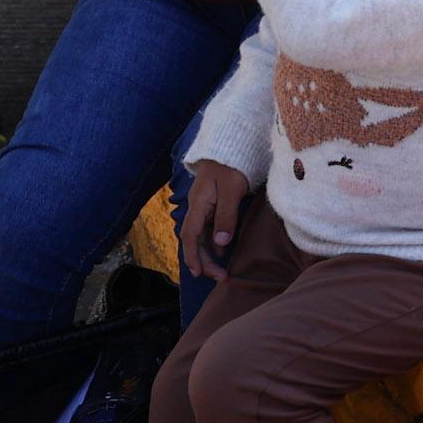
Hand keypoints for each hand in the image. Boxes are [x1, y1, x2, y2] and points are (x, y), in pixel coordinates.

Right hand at [181, 159, 251, 279]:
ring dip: (209, 254)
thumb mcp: (232, 189)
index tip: (199, 274)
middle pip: (195, 239)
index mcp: (198, 203)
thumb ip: (226, 215)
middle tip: (220, 278)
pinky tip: (221, 252)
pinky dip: (213, 243)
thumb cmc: (232, 164)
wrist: (231, 145)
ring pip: (201, 235)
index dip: (193, 256)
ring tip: (221, 271)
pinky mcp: (212, 204)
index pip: (191, 235)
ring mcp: (204, 205)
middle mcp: (197, 206)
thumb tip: (221, 242)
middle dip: (204, 261)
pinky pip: (208, 228)